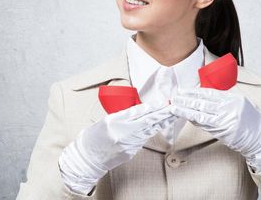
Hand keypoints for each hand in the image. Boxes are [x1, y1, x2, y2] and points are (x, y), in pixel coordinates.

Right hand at [59, 103, 175, 193]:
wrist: (86, 159)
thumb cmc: (93, 138)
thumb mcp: (106, 120)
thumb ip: (125, 115)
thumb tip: (143, 109)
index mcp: (117, 124)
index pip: (140, 113)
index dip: (154, 108)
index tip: (164, 102)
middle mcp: (124, 135)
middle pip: (148, 123)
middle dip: (163, 115)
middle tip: (174, 108)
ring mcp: (129, 146)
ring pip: (148, 132)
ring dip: (160, 123)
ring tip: (170, 115)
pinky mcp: (130, 153)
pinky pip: (141, 140)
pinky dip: (149, 132)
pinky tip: (155, 127)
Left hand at [170, 88, 260, 171]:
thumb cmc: (251, 123)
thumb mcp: (242, 105)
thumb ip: (226, 100)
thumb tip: (206, 96)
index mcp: (235, 99)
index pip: (210, 93)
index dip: (195, 91)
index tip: (184, 90)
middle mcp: (230, 107)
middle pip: (203, 102)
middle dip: (187, 99)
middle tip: (175, 96)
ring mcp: (227, 119)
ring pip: (201, 113)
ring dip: (186, 109)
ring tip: (175, 106)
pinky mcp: (223, 131)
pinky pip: (205, 124)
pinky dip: (194, 119)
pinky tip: (186, 115)